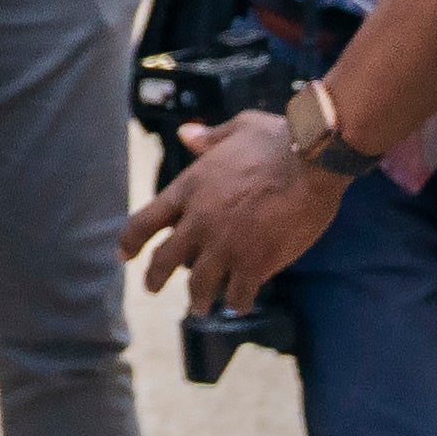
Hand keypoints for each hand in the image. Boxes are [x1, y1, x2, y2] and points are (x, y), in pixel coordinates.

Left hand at [123, 108, 347, 311]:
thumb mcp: (237, 129)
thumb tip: (186, 134)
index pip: (144, 222)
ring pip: (200, 285)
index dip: (130, 242)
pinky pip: (239, 294)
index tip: (124, 256)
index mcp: (189, 188)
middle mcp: (199, 222)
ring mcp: (225, 246)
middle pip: (165, 260)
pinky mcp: (254, 263)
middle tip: (152, 288)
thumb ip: (209, 138)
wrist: (312, 161)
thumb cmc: (278, 139)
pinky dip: (238, 301)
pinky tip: (240, 303)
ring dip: (199, 299)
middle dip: (155, 278)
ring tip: (200, 306)